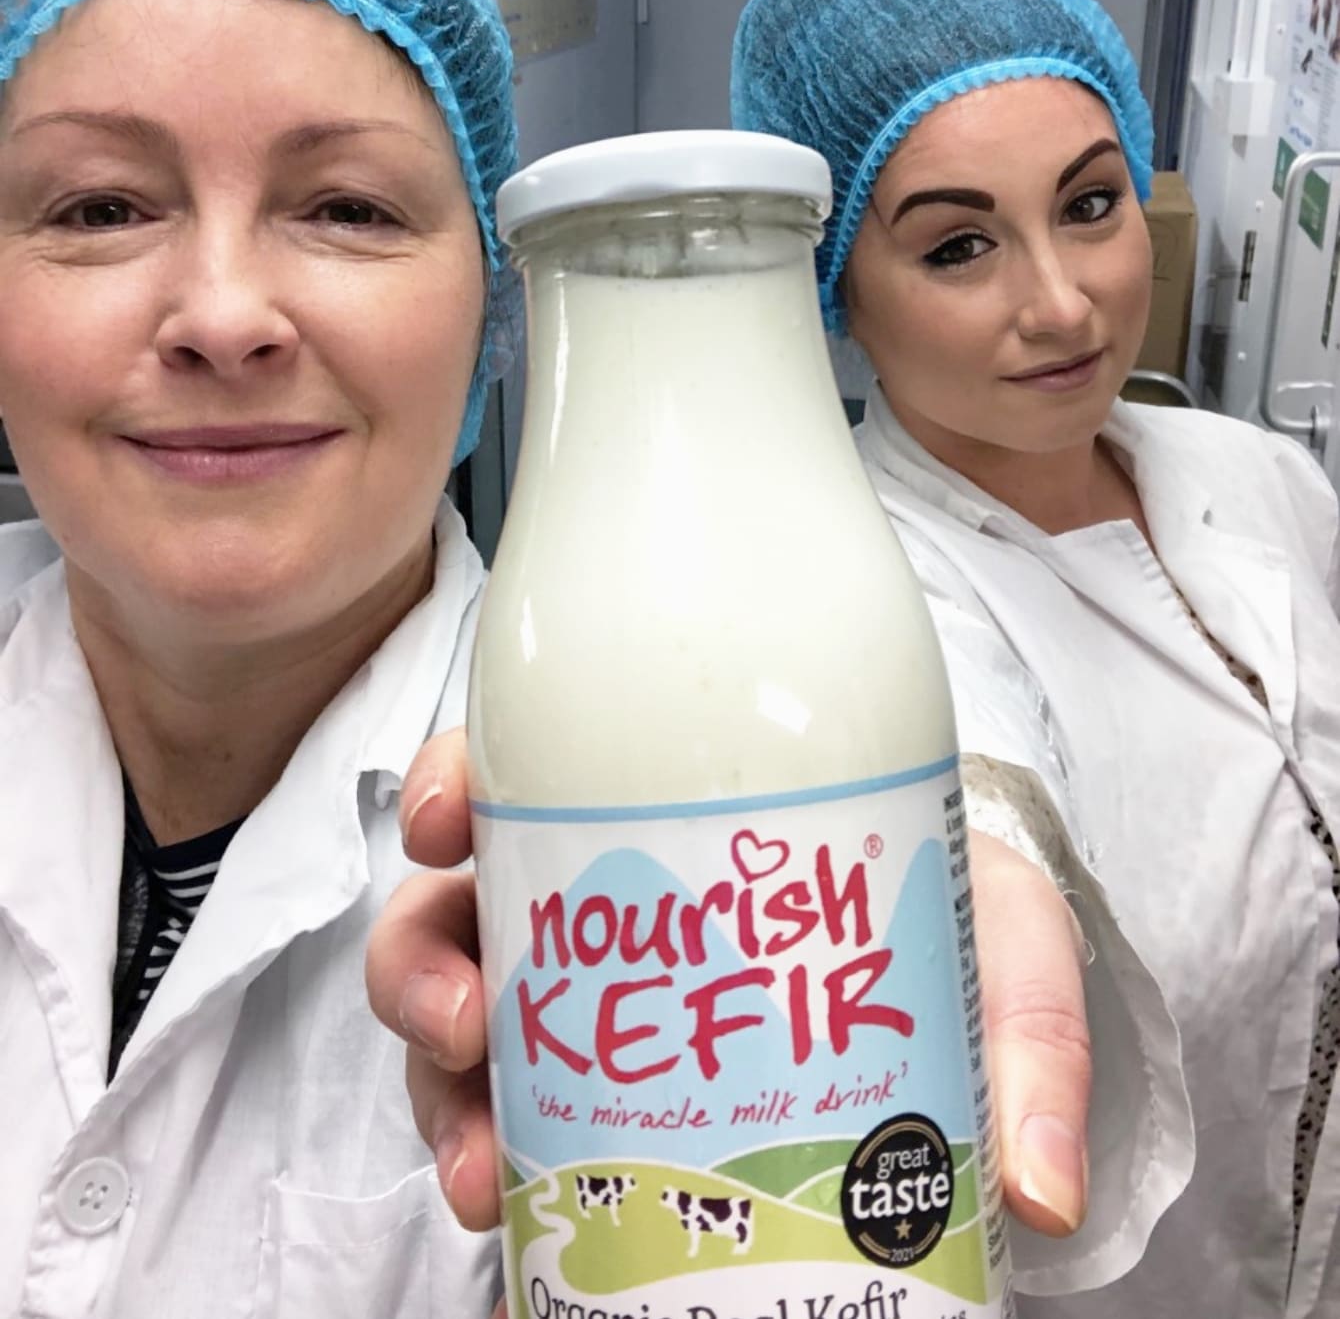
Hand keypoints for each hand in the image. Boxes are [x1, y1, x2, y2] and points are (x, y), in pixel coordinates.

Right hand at [367, 733, 1091, 1239]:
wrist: (961, 988)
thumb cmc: (957, 926)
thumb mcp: (1001, 943)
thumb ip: (1027, 1034)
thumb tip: (1040, 1192)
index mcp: (664, 816)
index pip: (521, 773)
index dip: (453, 784)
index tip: (445, 817)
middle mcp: (602, 906)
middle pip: (453, 913)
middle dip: (425, 969)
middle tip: (470, 1025)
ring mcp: (585, 1001)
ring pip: (459, 1025)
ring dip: (443, 1092)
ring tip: (485, 1171)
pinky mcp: (594, 1090)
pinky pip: (507, 1118)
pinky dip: (492, 1165)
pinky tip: (514, 1214)